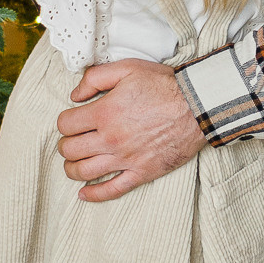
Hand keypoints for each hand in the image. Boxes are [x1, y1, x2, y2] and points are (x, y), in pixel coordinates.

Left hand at [57, 59, 203, 200]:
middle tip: (72, 140)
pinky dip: (94, 194)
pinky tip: (84, 193)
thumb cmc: (165, 86)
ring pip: (84, 172)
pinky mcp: (142, 172)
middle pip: (70, 150)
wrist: (199, 105)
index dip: (65, 122)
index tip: (72, 120)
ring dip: (72, 169)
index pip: (66, 125)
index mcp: (105, 113)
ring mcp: (126, 159)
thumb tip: (75, 95)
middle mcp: (111, 139)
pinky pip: (112, 190)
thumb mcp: (127, 68)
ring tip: (73, 163)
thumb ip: (95, 78)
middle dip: (66, 145)